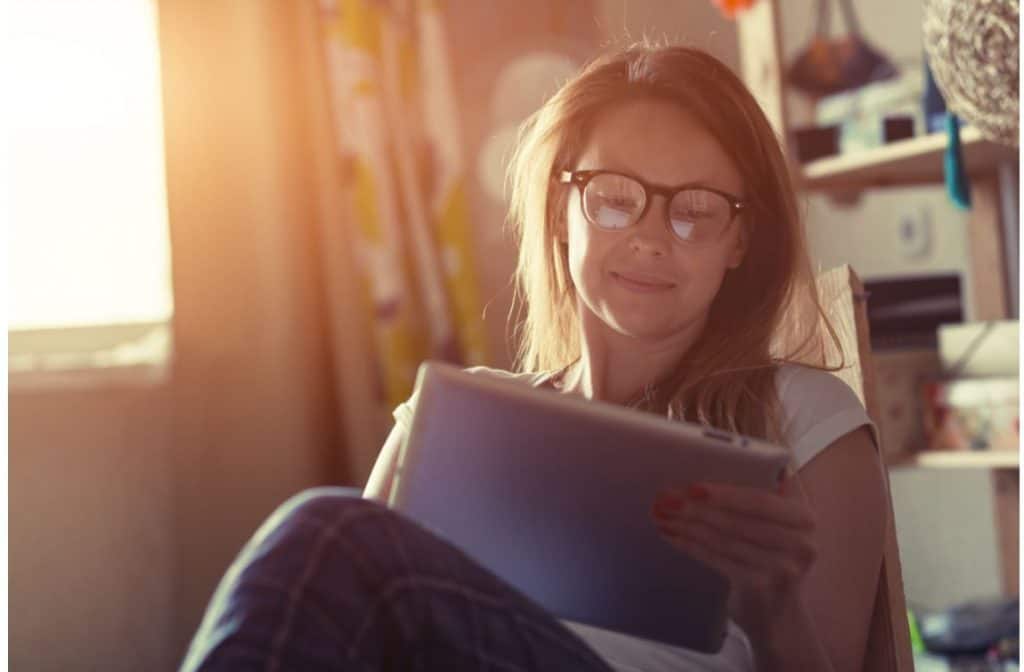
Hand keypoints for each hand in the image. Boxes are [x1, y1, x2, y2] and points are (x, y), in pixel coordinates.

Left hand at [651, 478, 817, 638]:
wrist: (779, 614)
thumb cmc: (769, 557)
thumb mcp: (776, 526)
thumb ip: (759, 498)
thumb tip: (712, 475)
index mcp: (804, 518)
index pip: (761, 500)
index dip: (726, 493)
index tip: (693, 486)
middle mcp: (801, 543)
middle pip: (738, 520)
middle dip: (697, 507)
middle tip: (665, 499)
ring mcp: (781, 568)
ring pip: (724, 539)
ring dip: (688, 524)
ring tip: (661, 514)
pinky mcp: (759, 587)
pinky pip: (717, 559)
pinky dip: (691, 545)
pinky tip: (671, 535)